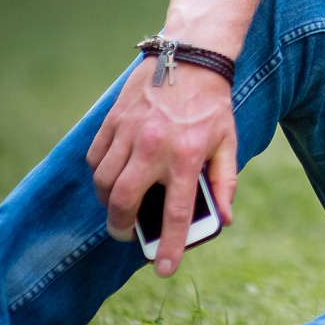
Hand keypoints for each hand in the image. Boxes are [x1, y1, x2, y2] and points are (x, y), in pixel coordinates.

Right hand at [86, 60, 237, 277]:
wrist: (191, 55)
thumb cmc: (211, 102)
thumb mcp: (228, 142)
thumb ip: (225, 182)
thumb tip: (223, 219)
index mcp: (187, 156)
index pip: (174, 213)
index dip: (169, 247)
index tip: (164, 269)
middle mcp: (154, 147)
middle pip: (124, 202)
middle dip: (120, 226)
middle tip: (126, 231)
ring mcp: (130, 132)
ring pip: (104, 182)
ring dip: (108, 201)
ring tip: (119, 205)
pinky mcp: (114, 119)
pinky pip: (96, 158)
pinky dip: (99, 173)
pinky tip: (110, 176)